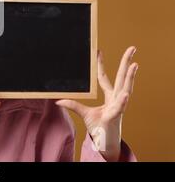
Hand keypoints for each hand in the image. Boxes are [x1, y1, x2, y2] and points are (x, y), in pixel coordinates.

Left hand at [56, 46, 138, 160]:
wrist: (104, 143)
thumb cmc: (98, 127)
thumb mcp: (83, 114)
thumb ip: (73, 106)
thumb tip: (58, 100)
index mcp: (109, 96)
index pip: (104, 77)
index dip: (101, 64)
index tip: (99, 51)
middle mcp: (116, 99)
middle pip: (122, 78)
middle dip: (126, 63)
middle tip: (132, 48)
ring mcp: (118, 106)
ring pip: (125, 90)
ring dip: (130, 78)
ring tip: (134, 65)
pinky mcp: (115, 117)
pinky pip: (119, 109)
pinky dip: (122, 102)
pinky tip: (125, 95)